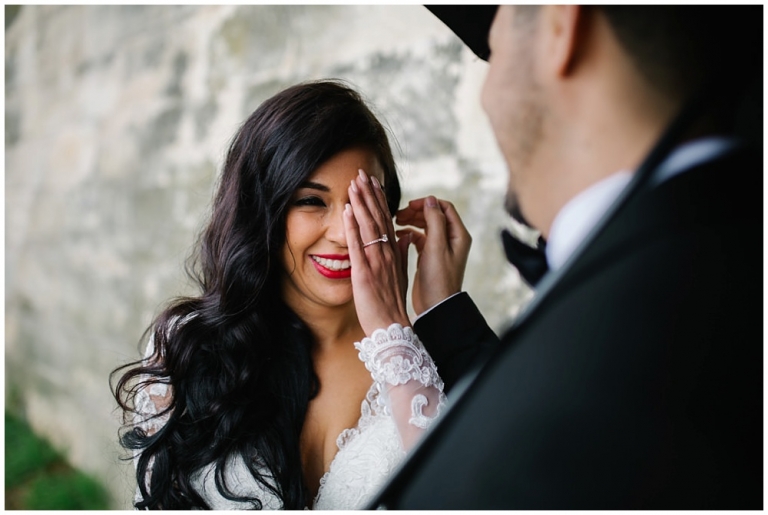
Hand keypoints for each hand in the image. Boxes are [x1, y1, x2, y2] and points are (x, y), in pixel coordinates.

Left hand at [344, 170, 410, 335]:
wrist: (392, 327)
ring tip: (355, 183)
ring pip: (369, 226)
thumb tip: (406, 237)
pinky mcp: (364, 272)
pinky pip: (357, 245)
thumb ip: (403, 254)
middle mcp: (387, 253)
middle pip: (378, 217)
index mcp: (394, 253)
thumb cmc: (393, 304)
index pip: (387, 220)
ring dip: (362, 202)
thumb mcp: (402, 275)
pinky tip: (349, 210)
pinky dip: (353, 226)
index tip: (374, 182)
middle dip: (370, 194)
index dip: (380, 200)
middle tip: (362, 173)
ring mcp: (376, 261)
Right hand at [395, 196, 470, 315]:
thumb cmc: (438, 278)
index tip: (409, 206)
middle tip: (399, 215)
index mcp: (458, 235)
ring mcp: (440, 248)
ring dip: (412, 222)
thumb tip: (430, 200)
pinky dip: (410, 234)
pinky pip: (420, 238)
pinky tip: (398, 235)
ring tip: (396, 223)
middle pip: (433, 215)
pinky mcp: (430, 256)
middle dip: (416, 212)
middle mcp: (451, 239)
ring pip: (425, 226)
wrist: (435, 305)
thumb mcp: (436, 246)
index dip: (427, 204)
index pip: (444, 208)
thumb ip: (434, 221)